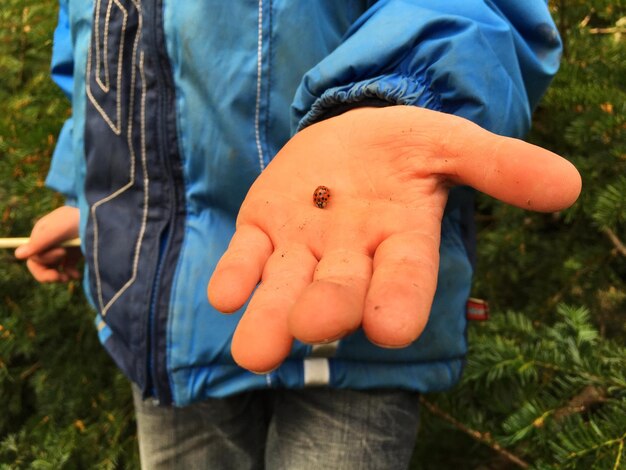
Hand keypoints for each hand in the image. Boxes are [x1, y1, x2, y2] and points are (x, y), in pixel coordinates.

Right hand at [15, 206, 81, 282]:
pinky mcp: (74, 254)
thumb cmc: (78, 221)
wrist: (104, 220)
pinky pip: (66, 269)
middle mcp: (50, 242)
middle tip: (60, 278)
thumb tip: (18, 255)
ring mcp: (63, 248)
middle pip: (40, 264)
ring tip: (69, 278)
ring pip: (52, 268)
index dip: (42, 262)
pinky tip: (76, 275)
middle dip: (48, 274)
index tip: (60, 257)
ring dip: (58, 276)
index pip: (33, 255)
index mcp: (41, 234)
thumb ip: (39, 243)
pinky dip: (69, 274)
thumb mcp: (57, 231)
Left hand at [208, 106, 580, 372]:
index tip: (394, 328)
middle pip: (341, 290)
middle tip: (318, 328)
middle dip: (330, 309)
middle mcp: (350, 257)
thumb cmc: (403, 148)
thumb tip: (568, 185)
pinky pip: (245, 258)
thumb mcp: (450, 144)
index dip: (401, 299)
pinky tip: (225, 294)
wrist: (348, 137)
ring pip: (285, 288)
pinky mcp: (261, 231)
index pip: (406, 277)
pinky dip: (235, 276)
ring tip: (258, 350)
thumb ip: (499, 165)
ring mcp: (300, 248)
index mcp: (401, 240)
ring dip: (271, 317)